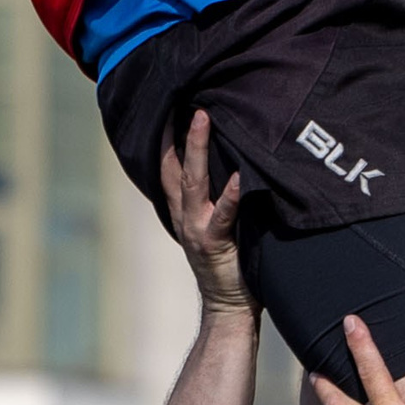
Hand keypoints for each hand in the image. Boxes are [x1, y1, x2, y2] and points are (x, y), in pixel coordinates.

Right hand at [159, 110, 248, 315]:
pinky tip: (238, 177)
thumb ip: (219, 198)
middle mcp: (185, 215)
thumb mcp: (219, 225)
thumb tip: (236, 160)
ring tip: (203, 118)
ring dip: (196, 148)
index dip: (165, 135)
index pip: (167, 166)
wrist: (229, 307)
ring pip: (192, 182)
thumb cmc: (232, 263)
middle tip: (183, 97)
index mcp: (183, 209)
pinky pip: (223, 215)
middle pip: (173, 165)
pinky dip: (230, 195)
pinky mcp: (215, 244)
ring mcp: (197, 228)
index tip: (169, 102)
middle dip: (175, 130)